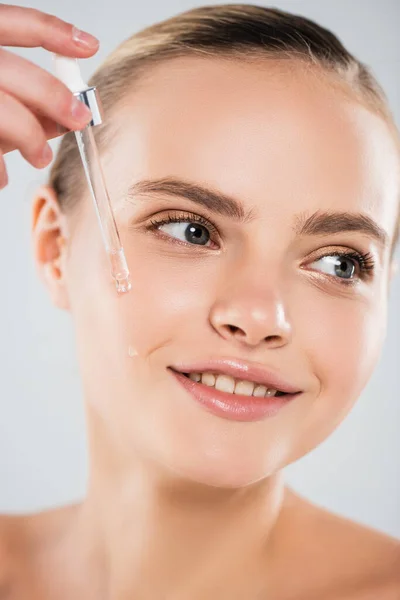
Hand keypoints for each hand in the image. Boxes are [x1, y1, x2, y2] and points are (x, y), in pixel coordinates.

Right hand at [0, 3, 99, 188]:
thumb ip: (23, 103)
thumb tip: (66, 116)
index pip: (9, 22)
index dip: (51, 30)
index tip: (89, 45)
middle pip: (12, 72)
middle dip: (53, 96)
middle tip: (79, 119)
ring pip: (1, 112)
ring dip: (30, 137)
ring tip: (40, 157)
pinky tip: (2, 177)